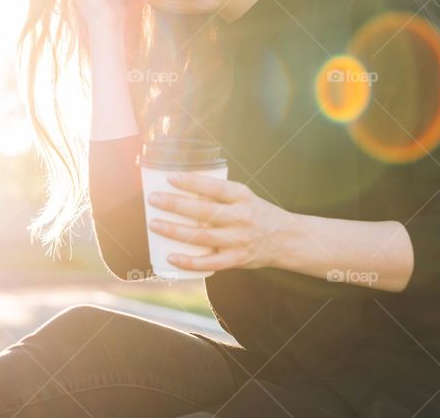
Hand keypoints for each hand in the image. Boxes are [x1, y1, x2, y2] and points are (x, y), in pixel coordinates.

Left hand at [146, 172, 290, 271]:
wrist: (286, 239)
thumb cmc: (257, 214)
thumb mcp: (244, 198)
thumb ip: (219, 196)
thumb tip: (181, 189)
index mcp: (242, 197)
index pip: (214, 187)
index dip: (192, 182)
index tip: (170, 177)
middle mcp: (241, 217)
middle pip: (203, 211)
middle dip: (175, 204)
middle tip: (153, 199)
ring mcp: (239, 240)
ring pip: (201, 236)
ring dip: (174, 230)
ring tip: (154, 224)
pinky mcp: (236, 259)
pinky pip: (209, 263)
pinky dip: (188, 261)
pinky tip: (170, 256)